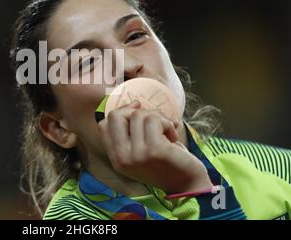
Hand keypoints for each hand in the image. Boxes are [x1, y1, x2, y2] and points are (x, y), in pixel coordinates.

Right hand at [97, 100, 212, 193]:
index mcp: (116, 159)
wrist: (187, 186)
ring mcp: (137, 155)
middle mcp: (122, 158)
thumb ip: (131, 133)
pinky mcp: (154, 150)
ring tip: (167, 131)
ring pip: (138, 115)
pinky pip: (154, 120)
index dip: (119, 113)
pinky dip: (167, 123)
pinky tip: (173, 135)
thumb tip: (135, 103)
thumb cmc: (166, 164)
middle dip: (136, 111)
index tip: (137, 112)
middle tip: (154, 121)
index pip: (103, 125)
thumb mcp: (140, 152)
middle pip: (115, 116)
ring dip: (158, 118)